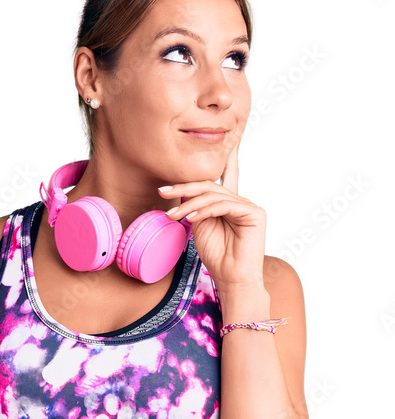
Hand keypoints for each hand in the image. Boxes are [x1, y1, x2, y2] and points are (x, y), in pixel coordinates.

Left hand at [159, 142, 266, 290]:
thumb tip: (182, 190)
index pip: (224, 175)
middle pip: (210, 185)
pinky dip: (205, 210)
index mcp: (229, 203)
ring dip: (189, 204)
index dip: (222, 157)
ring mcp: (249, 206)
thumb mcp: (200, 226)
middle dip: (184, 187)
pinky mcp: (255, 214)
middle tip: (163, 191)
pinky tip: (191, 218)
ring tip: (173, 215)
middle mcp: (241, 201)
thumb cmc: (217, 256)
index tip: (214, 139)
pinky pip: (224, 205)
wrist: (232, 279)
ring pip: (214, 195)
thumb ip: (195, 206)